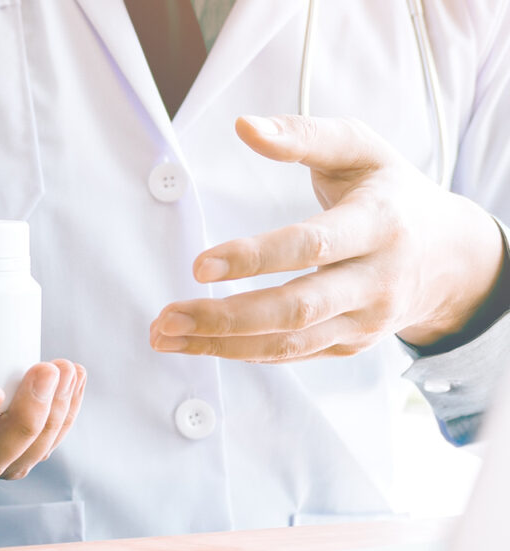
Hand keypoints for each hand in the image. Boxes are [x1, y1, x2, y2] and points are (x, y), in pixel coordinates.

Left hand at [151, 115, 506, 361]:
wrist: (452, 256)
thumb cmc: (392, 191)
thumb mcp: (361, 149)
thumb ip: (304, 136)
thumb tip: (245, 126)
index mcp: (380, 223)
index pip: (312, 246)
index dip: (254, 257)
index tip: (198, 265)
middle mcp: (377, 280)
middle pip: (297, 309)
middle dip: (226, 317)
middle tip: (166, 317)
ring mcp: (366, 320)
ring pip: (290, 344)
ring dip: (222, 345)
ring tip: (165, 335)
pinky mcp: (352, 344)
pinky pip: (293, 356)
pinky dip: (242, 353)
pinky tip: (199, 344)